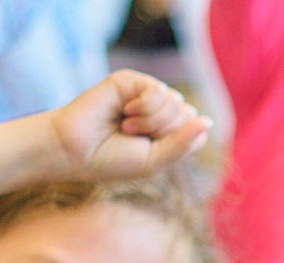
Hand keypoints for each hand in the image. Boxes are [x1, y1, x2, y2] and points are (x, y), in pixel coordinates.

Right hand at [50, 70, 209, 182]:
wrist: (75, 149)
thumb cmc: (111, 160)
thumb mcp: (155, 160)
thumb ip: (183, 143)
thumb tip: (208, 121)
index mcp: (166, 131)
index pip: (196, 130)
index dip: (177, 142)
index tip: (149, 149)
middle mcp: (158, 110)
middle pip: (188, 115)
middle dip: (163, 132)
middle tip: (134, 137)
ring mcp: (145, 94)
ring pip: (175, 102)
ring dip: (151, 122)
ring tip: (126, 126)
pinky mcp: (131, 81)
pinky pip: (158, 90)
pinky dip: (143, 107)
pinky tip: (124, 111)